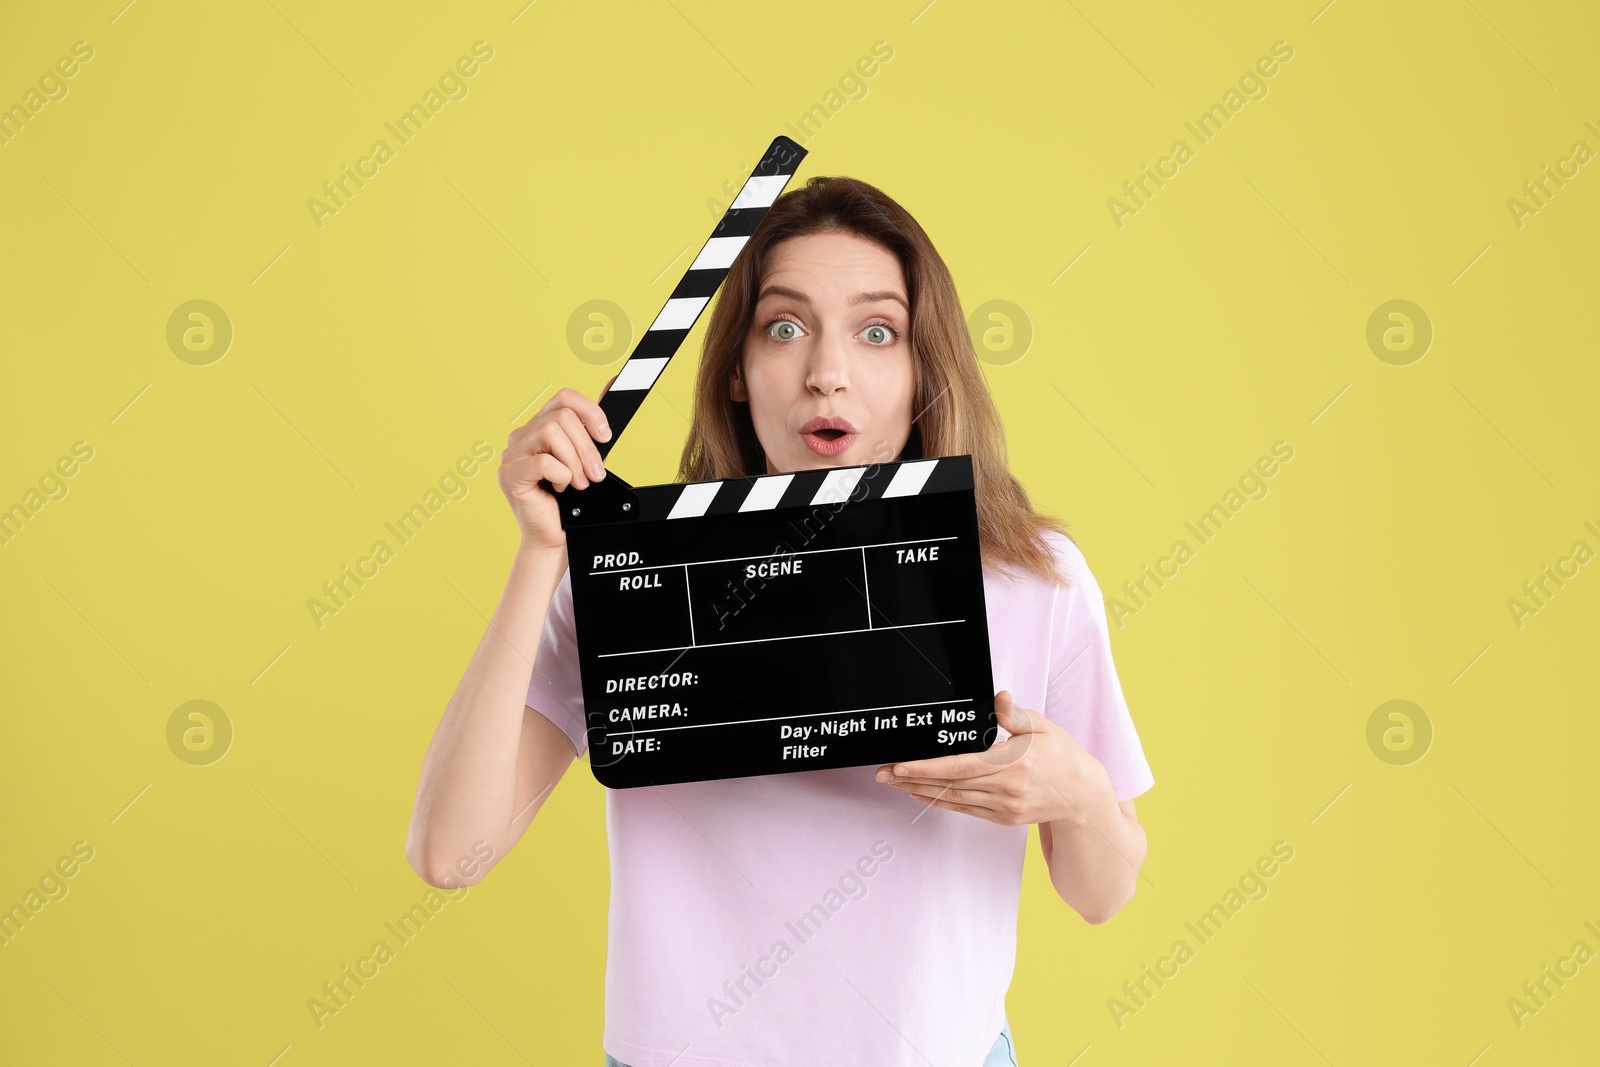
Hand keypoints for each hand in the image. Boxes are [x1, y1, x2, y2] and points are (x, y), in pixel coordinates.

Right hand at [498, 380, 614, 551]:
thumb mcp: (585, 458)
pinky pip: (543, 462)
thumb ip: (592, 425)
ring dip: (575, 461)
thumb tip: (613, 382)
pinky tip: (560, 488)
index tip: (605, 436)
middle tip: (594, 474)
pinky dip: (561, 476)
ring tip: (578, 483)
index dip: (590, 412)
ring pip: (552, 433)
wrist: (555, 536)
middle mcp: (522, 437)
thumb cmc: (569, 500)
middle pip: (562, 417)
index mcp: (539, 428)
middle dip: (587, 447)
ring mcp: (511, 455)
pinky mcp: (509, 476)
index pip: (564, 398)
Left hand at [874, 690, 1114, 825]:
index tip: (900, 763)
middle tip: (883, 773)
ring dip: (921, 791)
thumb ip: (1015, 714)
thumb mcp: (1043, 726)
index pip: (959, 765)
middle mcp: (1006, 788)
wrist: (1083, 797)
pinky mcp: (1003, 818)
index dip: (926, 766)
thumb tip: (996, 697)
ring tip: (895, 782)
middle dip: (912, 778)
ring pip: (953, 800)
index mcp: (1013, 762)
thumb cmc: (1062, 756)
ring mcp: (1004, 807)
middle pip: (949, 784)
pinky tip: (923, 794)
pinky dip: (941, 802)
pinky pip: (965, 810)